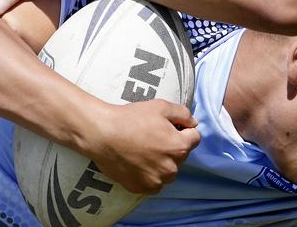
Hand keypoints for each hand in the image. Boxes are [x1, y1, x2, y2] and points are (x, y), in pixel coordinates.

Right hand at [78, 99, 200, 193]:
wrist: (102, 134)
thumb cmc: (131, 118)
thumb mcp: (161, 106)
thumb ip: (184, 114)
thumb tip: (193, 123)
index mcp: (179, 147)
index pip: (194, 138)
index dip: (183, 129)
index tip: (168, 126)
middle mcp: (172, 168)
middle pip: (181, 155)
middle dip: (172, 146)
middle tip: (152, 136)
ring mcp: (156, 181)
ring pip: (168, 171)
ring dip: (162, 162)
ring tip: (144, 150)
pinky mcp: (142, 188)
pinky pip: (154, 183)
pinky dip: (150, 174)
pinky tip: (138, 162)